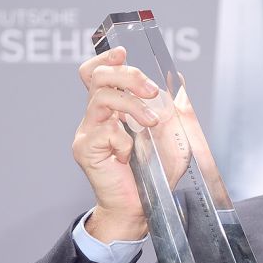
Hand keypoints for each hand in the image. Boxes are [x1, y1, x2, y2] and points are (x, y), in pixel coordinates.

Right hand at [73, 47, 189, 241]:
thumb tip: (177, 78)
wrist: (144, 209)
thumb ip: (174, 107)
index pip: (96, 73)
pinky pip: (105, 131)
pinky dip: (124, 141)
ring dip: (131, 105)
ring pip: (101, 98)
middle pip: (97, 77)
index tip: (124, 53)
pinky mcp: (85, 150)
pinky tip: (130, 157)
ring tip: (151, 122)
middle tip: (151, 90)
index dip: (106, 58)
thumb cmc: (156, 175)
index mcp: (112, 110)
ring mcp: (88, 132)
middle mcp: (96, 117)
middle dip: (128, 75)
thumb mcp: (174, 136)